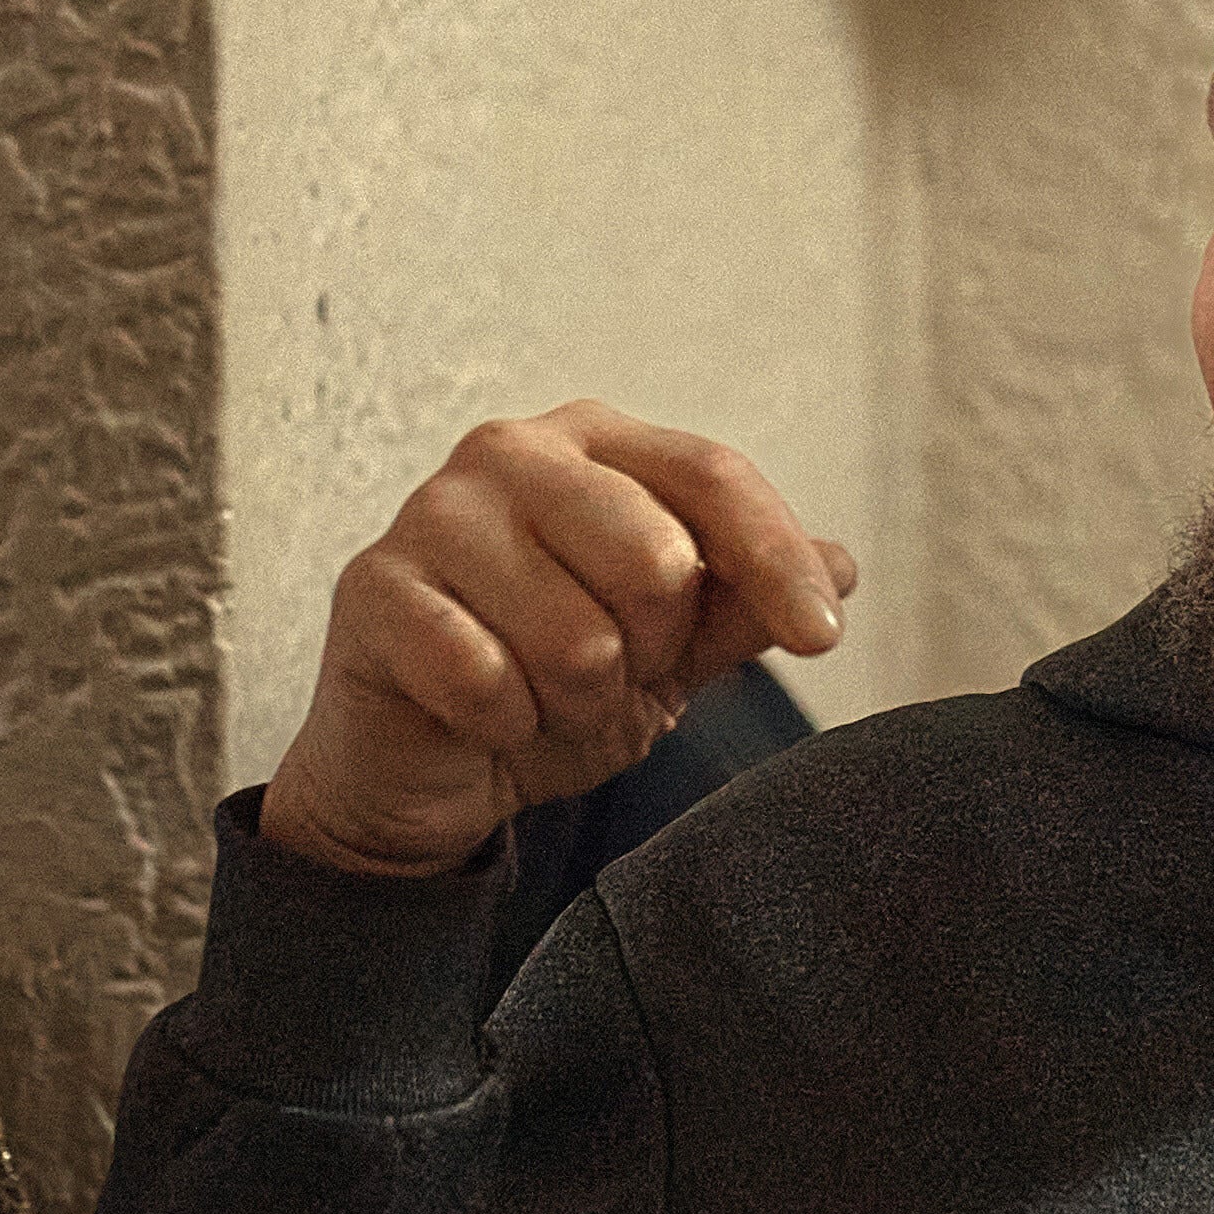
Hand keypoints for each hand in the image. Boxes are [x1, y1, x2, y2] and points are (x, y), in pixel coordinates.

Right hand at [261, 402, 860, 881]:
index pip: (713, 476)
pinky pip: (485, 678)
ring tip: (539, 695)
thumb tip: (841, 567)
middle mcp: (510, 452)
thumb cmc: (548, 684)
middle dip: (649, 651)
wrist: (427, 770)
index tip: (823, 637)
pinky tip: (479, 714)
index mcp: (594, 443)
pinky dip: (503, 724)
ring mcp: (432, 512)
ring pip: (573, 635)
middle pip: (653, 555)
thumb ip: (742, 605)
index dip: (777, 559)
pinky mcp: (372, 586)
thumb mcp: (668, 654)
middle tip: (607, 673)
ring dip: (573, 701)